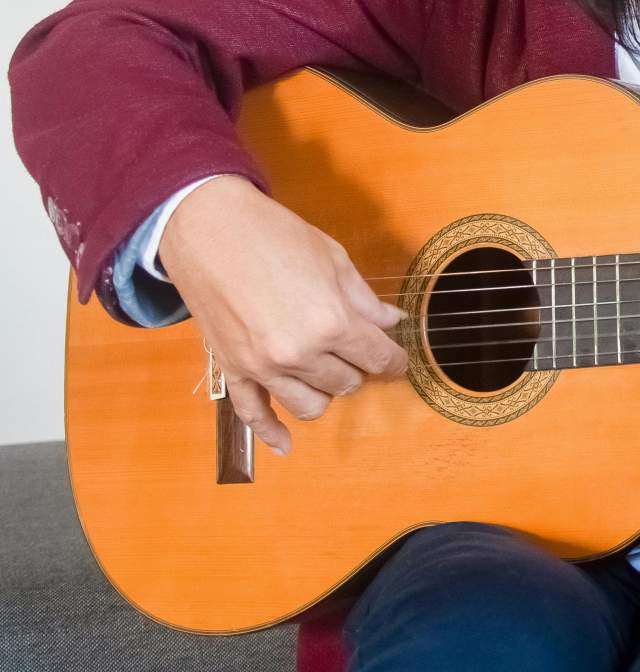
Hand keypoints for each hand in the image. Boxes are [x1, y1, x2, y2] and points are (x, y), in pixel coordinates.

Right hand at [159, 175, 408, 455]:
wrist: (208, 226)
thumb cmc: (276, 234)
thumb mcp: (333, 258)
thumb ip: (364, 299)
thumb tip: (391, 323)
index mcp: (331, 321)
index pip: (378, 358)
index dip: (395, 360)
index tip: (398, 359)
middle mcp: (299, 353)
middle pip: (348, 383)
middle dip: (359, 368)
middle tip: (357, 350)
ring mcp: (263, 367)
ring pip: (311, 406)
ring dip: (326, 392)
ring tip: (327, 371)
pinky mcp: (233, 370)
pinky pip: (253, 416)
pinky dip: (271, 434)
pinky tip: (286, 445)